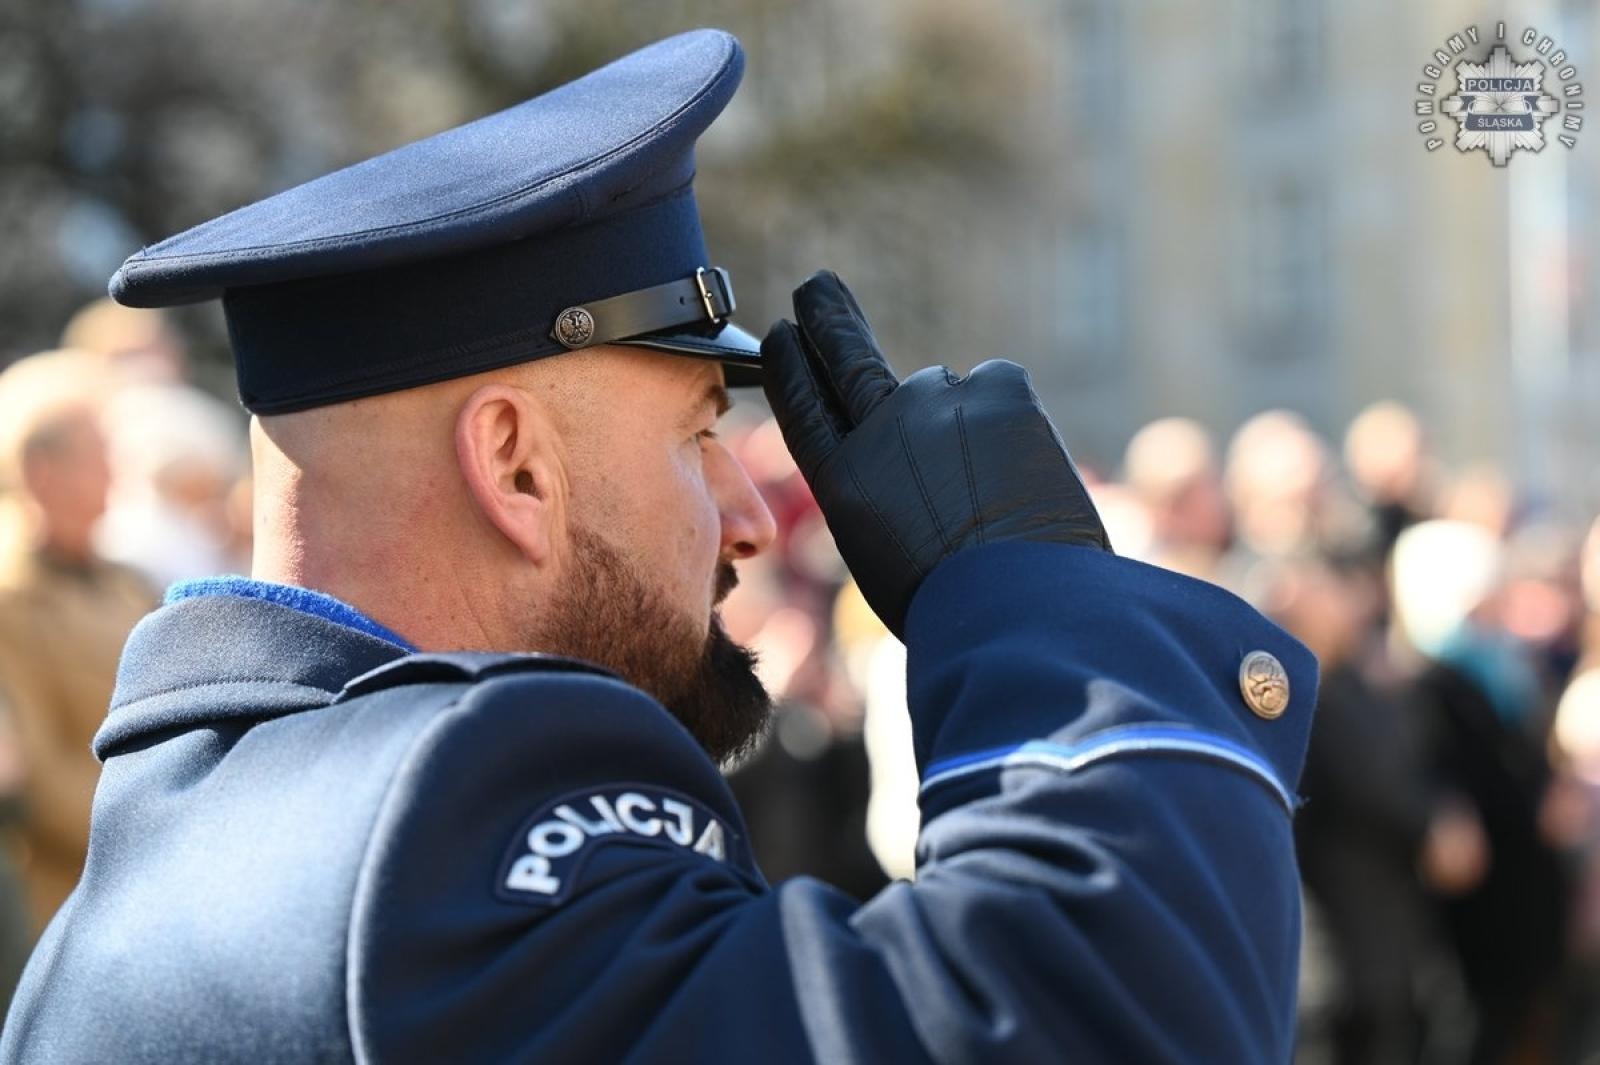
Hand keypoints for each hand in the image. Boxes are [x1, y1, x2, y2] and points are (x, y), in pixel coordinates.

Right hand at [761, 271, 1108, 637]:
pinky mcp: (999, 388)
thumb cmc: (956, 605)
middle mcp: (880, 429)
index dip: (792, 369)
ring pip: (949, 396)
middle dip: (829, 318)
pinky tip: (1023, 471)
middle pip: (847, 357)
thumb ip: (890, 494)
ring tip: (992, 492)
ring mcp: (938, 401)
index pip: (805, 409)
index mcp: (843, 481)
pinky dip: (1011, 422)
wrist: (1020, 604)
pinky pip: (1001, 391)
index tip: (782, 334)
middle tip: (817, 286)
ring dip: (967, 431)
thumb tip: (922, 464)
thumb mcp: (891, 558)